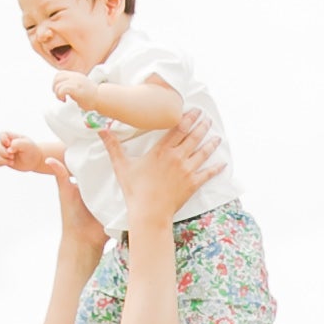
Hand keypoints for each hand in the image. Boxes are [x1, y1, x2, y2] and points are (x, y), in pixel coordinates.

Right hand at [0, 131, 69, 177]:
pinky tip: (9, 164)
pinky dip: (0, 163)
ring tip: (12, 161)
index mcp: (11, 137)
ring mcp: (4, 152)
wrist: (35, 160)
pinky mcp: (4, 160)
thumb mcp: (27, 145)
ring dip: (2, 159)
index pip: (1, 134)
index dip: (2, 139)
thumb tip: (8, 149)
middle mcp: (6, 144)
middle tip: (12, 156)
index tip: (9, 144)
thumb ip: (18, 144)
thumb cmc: (32, 150)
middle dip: (3, 152)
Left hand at [48, 64, 94, 105]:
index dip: (56, 82)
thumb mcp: (80, 85)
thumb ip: (72, 84)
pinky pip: (62, 89)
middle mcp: (75, 77)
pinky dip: (60, 95)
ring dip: (57, 93)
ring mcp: (76, 82)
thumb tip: (62, 88)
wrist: (101, 98)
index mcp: (75, 76)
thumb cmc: (91, 96)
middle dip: (55, 88)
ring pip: (58, 84)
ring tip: (63, 99)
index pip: (60, 74)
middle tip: (59, 96)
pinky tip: (65, 100)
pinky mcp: (77, 89)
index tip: (60, 91)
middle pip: (57, 78)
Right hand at [109, 109, 220, 229]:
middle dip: (202, 126)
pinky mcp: (193, 184)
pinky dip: (216, 168)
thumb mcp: (122, 166)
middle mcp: (177, 157)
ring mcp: (187, 170)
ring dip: (211, 142)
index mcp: (161, 151)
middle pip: (193, 137)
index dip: (187, 118)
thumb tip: (101, 130)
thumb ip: (113, 146)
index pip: (178, 129)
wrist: (148, 213)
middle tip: (207, 118)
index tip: (194, 110)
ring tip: (217, 135)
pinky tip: (223, 163)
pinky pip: (208, 174)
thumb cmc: (135, 190)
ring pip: (203, 152)